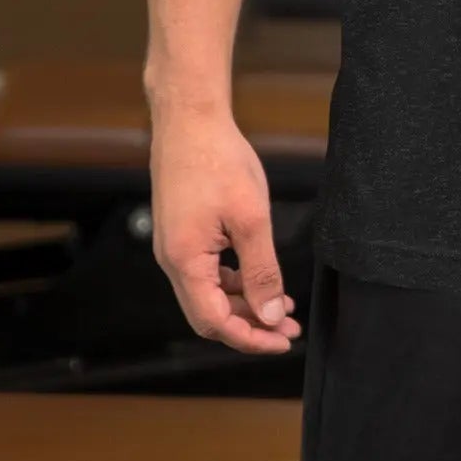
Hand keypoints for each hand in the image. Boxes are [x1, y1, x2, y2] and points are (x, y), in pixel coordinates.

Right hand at [150, 104, 302, 352]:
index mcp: (185, 262)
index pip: (215, 322)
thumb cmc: (219, 161)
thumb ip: (261, 271)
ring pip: (209, 293)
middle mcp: (172, 261)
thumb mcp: (251, 218)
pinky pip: (206, 271)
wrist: (190, 120)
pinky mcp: (181, 233)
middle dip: (250, 324)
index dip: (250, 337)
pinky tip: (258, 277)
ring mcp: (174, 247)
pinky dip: (233, 280)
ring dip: (244, 302)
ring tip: (281, 304)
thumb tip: (269, 315)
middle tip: (287, 327)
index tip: (281, 340)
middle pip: (210, 314)